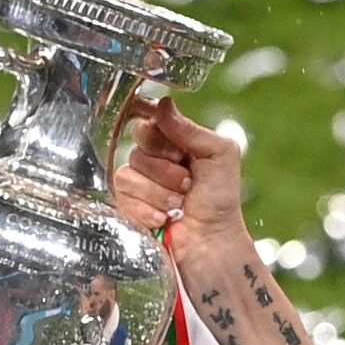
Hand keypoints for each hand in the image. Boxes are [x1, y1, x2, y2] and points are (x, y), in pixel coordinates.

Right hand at [109, 96, 249, 255]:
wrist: (211, 241)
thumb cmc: (220, 200)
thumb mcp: (219, 155)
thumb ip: (191, 129)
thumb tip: (163, 104)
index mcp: (174, 140)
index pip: (149, 120)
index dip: (160, 135)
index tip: (178, 152)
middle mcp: (153, 157)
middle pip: (138, 145)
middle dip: (166, 169)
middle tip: (188, 184)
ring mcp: (138, 181)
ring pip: (129, 173)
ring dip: (160, 194)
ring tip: (179, 205)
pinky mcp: (127, 205)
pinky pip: (123, 197)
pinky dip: (148, 210)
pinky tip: (164, 219)